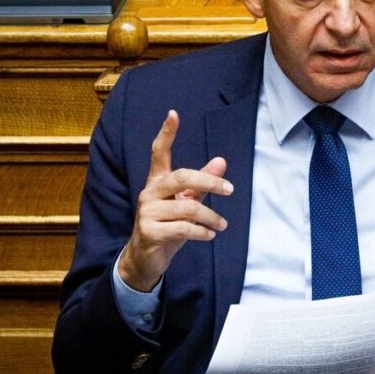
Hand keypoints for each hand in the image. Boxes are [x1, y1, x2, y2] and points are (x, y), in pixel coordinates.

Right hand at [119, 110, 232, 291]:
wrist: (145, 259)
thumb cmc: (167, 227)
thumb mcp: (186, 203)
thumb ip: (202, 184)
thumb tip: (222, 160)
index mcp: (157, 182)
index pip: (159, 153)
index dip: (166, 133)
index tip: (173, 113)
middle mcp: (149, 193)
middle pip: (181, 177)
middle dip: (209, 181)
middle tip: (230, 189)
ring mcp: (147, 212)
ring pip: (187, 207)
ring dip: (210, 217)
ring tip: (222, 225)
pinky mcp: (149, 232)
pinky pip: (182, 228)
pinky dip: (201, 232)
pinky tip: (210, 235)